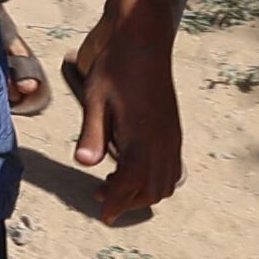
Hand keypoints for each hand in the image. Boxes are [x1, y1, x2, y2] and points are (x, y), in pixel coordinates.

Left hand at [71, 21, 182, 218]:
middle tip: (101, 197)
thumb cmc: (116, 68)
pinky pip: (171, 168)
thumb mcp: (95, 100)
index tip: (103, 215)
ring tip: (115, 185)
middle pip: (151, 190)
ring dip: (143, 192)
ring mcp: (172, 137)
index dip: (117, 203)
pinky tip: (134, 169)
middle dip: (128, 201)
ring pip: (165, 182)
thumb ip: (92, 134)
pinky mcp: (173, 130)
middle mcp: (162, 142)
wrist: (145, 42)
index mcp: (142, 138)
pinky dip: (155, 179)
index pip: (131, 184)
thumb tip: (85, 164)